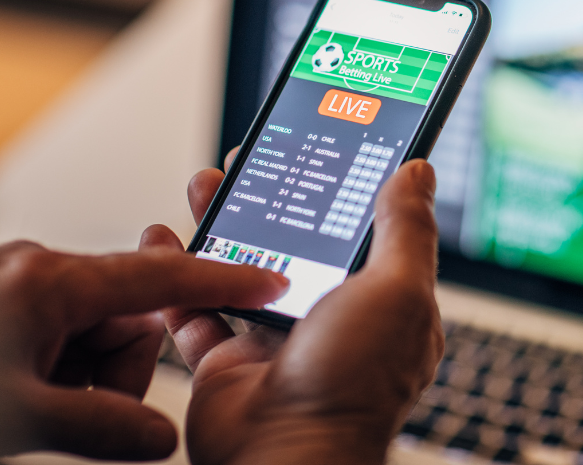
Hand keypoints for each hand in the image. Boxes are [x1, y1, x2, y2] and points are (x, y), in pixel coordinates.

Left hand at [0, 240, 288, 459]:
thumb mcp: (12, 416)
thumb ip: (97, 426)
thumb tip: (153, 437)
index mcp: (52, 282)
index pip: (162, 279)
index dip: (224, 283)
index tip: (268, 283)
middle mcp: (38, 273)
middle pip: (124, 316)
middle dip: (115, 368)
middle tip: (73, 409)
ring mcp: (15, 287)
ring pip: (87, 331)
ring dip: (77, 377)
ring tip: (31, 407)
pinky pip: (55, 336)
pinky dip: (52, 372)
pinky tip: (18, 397)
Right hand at [140, 153, 443, 464]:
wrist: (285, 456)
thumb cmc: (353, 385)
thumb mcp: (398, 291)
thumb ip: (406, 229)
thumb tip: (417, 172)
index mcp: (380, 303)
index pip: (365, 231)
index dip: (344, 189)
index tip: (323, 149)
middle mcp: (331, 320)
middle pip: (297, 242)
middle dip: (272, 199)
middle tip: (251, 162)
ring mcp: (278, 340)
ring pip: (244, 267)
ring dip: (224, 224)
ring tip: (206, 184)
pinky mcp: (228, 361)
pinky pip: (196, 309)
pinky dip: (178, 275)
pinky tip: (165, 241)